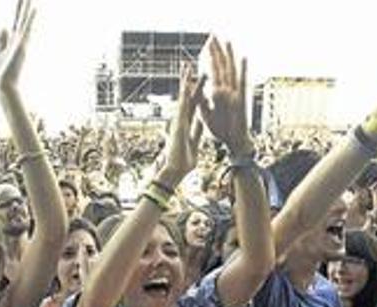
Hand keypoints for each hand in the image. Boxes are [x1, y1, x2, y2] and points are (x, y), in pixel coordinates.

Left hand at [0, 0, 35, 90]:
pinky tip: (34, 8)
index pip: (16, 22)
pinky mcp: (21, 44)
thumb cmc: (1, 72)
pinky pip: (26, 28)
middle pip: (21, 18)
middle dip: (24, 5)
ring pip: (24, 20)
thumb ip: (1, 39)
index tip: (23, 1)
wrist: (3, 85)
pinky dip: (30, 18)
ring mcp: (21, 41)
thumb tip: (4, 25)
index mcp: (12, 41)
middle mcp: (19, 39)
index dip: (19, 12)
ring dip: (27, 7)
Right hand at [164, 64, 204, 179]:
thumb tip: (201, 120)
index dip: (197, 89)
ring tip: (188, 67)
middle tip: (189, 65)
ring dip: (186, 83)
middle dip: (189, 80)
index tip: (199, 77)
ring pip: (183, 98)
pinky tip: (187, 84)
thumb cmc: (184, 160)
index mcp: (187, 123)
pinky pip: (183, 107)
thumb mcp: (195, 141)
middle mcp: (181, 119)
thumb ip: (197, 129)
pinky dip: (185, 95)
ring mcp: (178, 121)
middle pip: (187, 96)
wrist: (175, 171)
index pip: (193, 102)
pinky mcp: (178, 124)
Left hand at [198, 36, 252, 158]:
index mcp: (216, 94)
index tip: (205, 46)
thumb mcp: (206, 115)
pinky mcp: (240, 100)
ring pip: (230, 71)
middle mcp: (226, 91)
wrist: (234, 142)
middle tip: (212, 36)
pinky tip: (243, 58)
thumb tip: (194, 92)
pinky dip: (243, 70)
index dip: (208, 59)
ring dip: (228, 56)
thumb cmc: (222, 130)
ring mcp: (234, 94)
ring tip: (226, 41)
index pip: (211, 72)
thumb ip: (201, 102)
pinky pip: (241, 83)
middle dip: (216, 52)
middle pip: (220, 67)